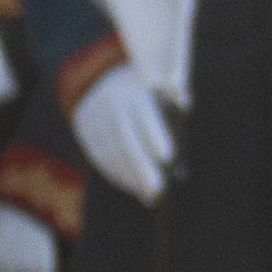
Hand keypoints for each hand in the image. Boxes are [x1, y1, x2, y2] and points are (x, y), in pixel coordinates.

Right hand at [71, 65, 172, 203]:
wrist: (100, 77)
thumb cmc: (144, 85)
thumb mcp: (158, 80)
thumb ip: (175, 91)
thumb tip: (186, 102)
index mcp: (134, 90)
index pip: (143, 115)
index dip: (154, 136)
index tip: (169, 158)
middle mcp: (111, 104)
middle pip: (125, 139)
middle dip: (141, 166)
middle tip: (158, 189)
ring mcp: (95, 118)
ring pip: (110, 152)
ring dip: (129, 175)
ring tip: (149, 194)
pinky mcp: (85, 131)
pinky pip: (98, 156)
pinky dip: (116, 173)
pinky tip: (132, 185)